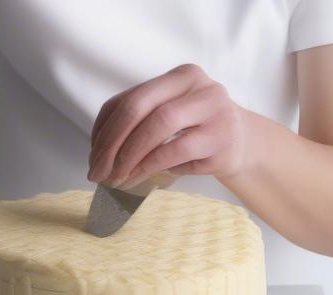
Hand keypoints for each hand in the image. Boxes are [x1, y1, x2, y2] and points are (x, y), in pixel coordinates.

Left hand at [88, 64, 248, 190]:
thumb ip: (136, 127)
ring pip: (158, 124)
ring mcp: (212, 106)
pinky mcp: (220, 136)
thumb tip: (97, 156)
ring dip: (128, 156)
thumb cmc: (194, 135)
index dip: (103, 131)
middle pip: (139, 106)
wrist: (241, 145)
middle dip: (111, 143)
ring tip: (114, 178)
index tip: (92, 158)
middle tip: (97, 172)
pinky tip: (134, 179)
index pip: (127, 99)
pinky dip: (147, 167)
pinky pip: (174, 150)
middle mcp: (196, 83)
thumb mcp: (164, 123)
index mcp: (177, 76)